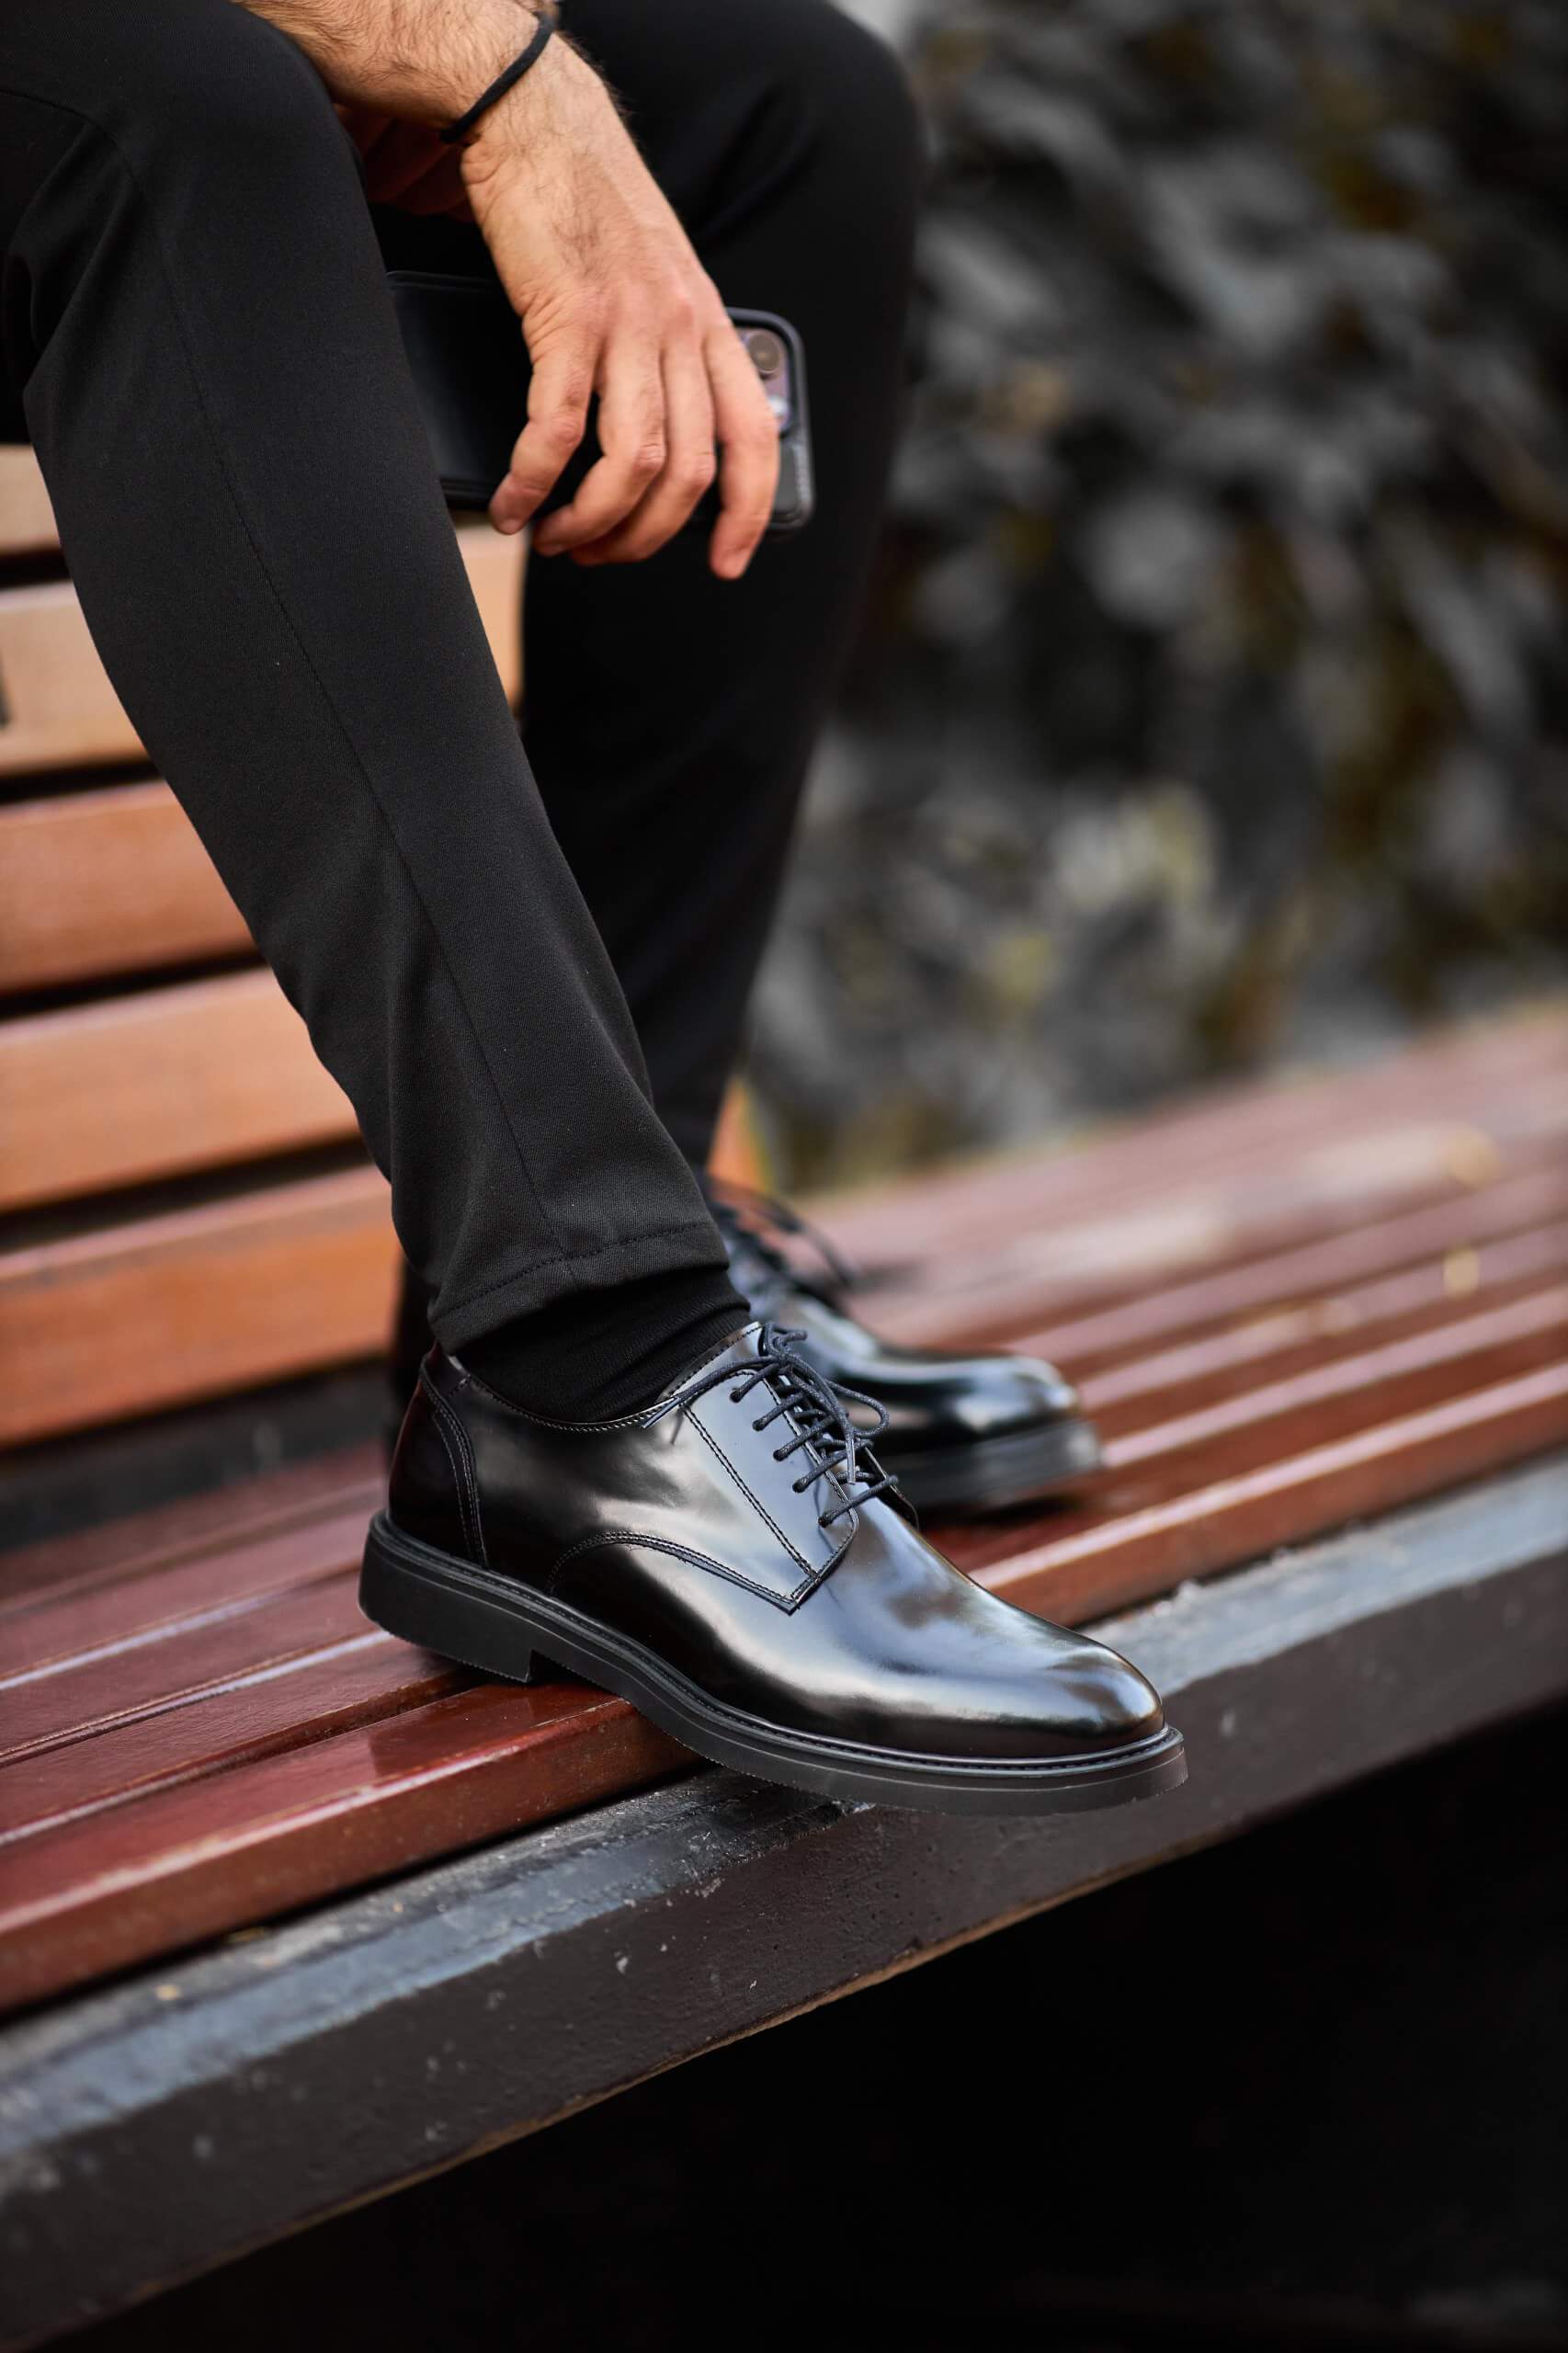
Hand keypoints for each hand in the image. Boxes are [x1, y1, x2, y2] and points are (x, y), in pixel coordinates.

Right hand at [459, 36, 778, 576]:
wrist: (537, 123)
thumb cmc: (586, 204)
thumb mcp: (655, 277)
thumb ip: (668, 347)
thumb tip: (658, 433)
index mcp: (709, 323)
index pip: (753, 436)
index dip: (748, 513)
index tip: (727, 564)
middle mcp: (680, 327)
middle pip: (688, 471)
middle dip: (644, 536)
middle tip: (600, 554)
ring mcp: (628, 322)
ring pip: (634, 463)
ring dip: (593, 522)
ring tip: (557, 539)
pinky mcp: (567, 315)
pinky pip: (561, 429)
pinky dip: (535, 481)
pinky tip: (513, 504)